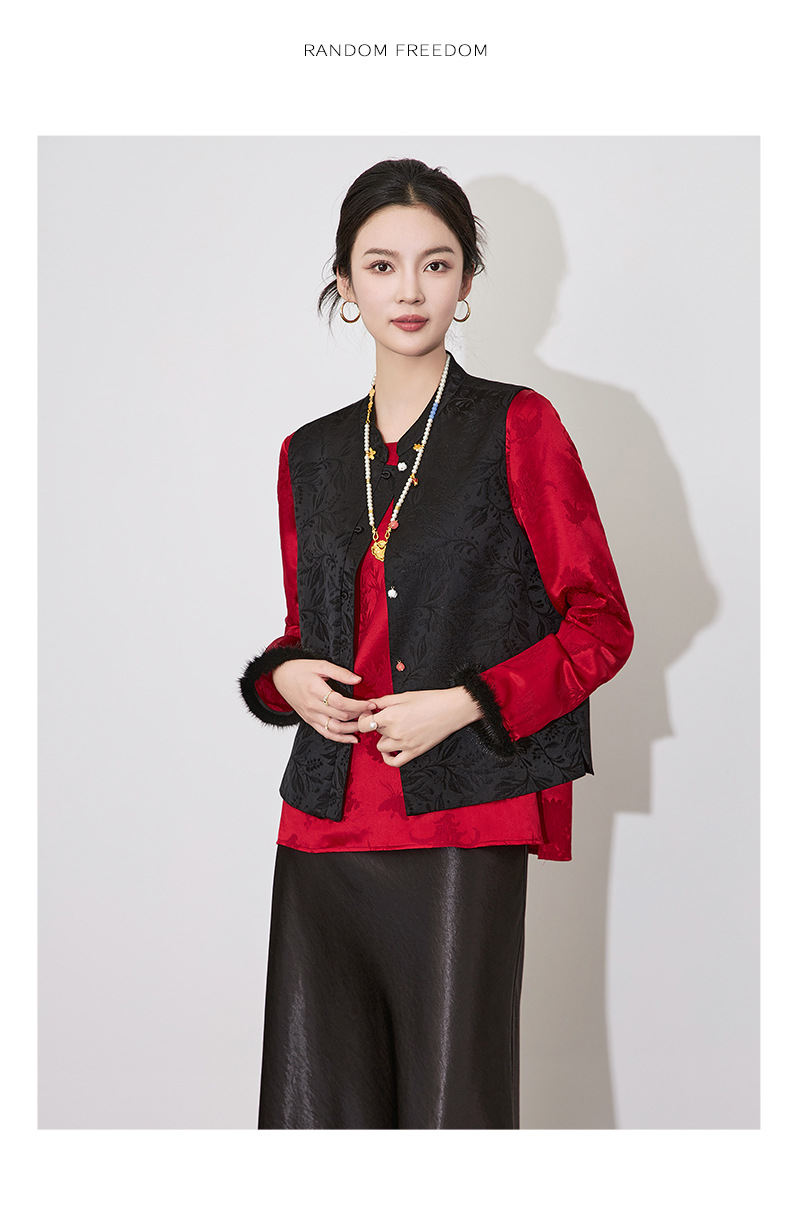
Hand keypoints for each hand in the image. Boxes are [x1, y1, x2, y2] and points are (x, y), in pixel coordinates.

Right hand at [272, 660, 375, 744]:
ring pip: (334, 729)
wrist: (280, 676)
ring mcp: (310, 715)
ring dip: (352, 729)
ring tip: (365, 725)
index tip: (371, 703)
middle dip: (359, 716)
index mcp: (316, 690)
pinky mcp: (309, 721)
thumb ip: (340, 673)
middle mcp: (312, 706)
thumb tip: (358, 680)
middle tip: (372, 713)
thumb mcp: (320, 664)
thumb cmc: (299, 669)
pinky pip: (325, 733)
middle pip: (340, 716)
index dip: (358, 705)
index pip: (341, 703)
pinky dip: (340, 738)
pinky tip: (352, 738)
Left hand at [358, 687, 482, 767]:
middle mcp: (395, 731)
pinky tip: (390, 750)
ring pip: (381, 746)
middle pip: (374, 732)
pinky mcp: (414, 752)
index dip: (363, 718)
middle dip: (379, 724)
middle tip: (389, 716)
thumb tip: (370, 704)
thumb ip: (384, 701)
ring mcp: (404, 744)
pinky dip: (388, 757)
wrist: (452, 709)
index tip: (369, 715)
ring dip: (384, 738)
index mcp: (391, 716)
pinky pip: (394, 761)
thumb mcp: (404, 695)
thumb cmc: (431, 699)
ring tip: (393, 730)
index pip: (363, 724)